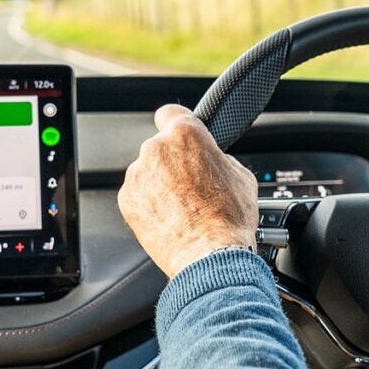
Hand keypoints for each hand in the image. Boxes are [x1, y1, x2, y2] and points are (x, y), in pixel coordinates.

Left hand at [118, 104, 258, 277]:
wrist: (210, 255)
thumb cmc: (228, 218)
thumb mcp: (240, 175)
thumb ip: (219, 158)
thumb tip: (213, 161)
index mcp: (185, 135)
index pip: (171, 112)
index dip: (177, 123)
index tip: (178, 133)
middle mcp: (156, 149)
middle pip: (161, 147)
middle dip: (173, 162)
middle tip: (193, 186)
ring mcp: (138, 175)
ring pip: (148, 172)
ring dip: (160, 184)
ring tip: (183, 208)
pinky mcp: (127, 200)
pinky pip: (138, 195)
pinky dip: (149, 204)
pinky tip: (170, 219)